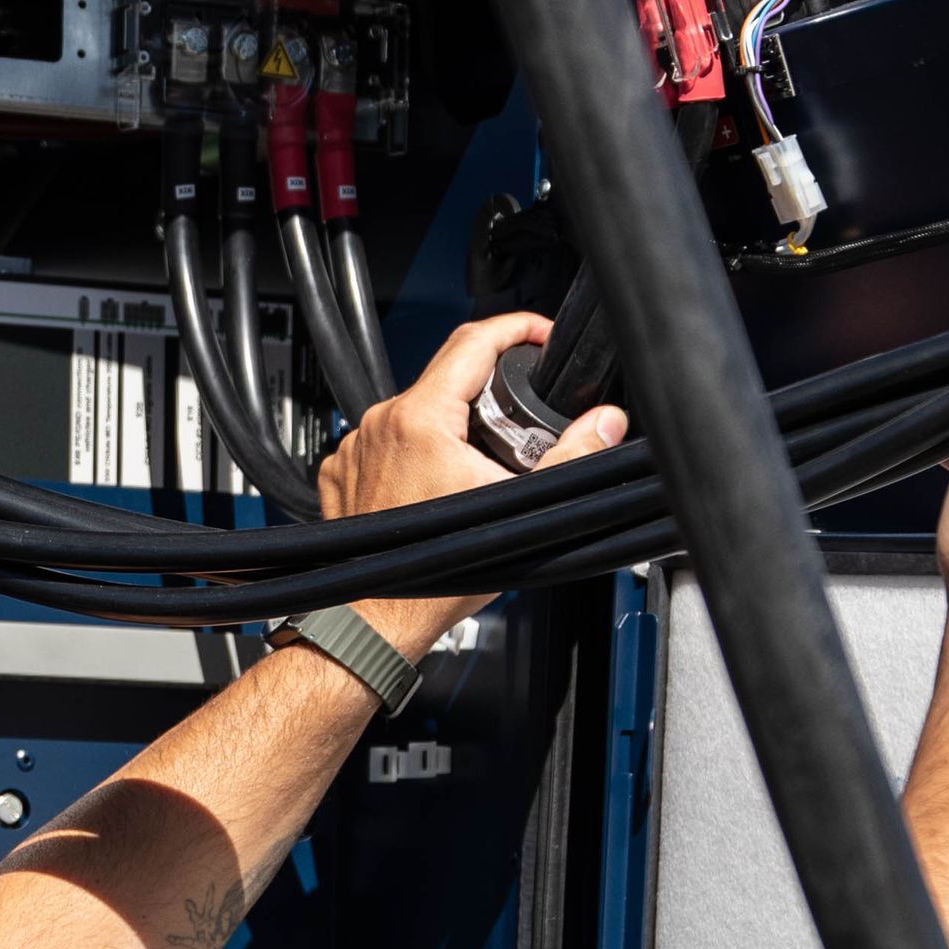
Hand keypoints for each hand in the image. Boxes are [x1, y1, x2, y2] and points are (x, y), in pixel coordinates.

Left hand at [313, 312, 626, 661]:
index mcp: (420, 418)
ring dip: (450, 426)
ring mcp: (356, 446)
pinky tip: (432, 486)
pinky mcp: (342, 470)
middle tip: (519, 421)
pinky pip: (385, 443)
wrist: (379, 620)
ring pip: (416, 412)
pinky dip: (413, 454)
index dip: (516, 328)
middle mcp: (379, 423)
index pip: (474, 341)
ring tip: (475, 467)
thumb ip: (570, 456)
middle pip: (446, 378)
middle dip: (489, 390)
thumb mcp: (521, 508)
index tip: (539, 334)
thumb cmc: (437, 575)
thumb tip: (606, 422)